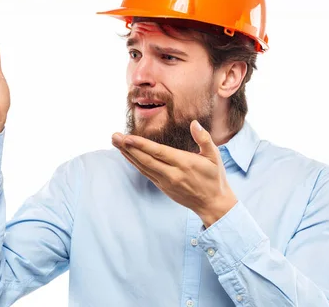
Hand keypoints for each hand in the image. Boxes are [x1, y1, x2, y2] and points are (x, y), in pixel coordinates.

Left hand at [111, 120, 237, 227]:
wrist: (213, 204)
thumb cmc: (214, 177)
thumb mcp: (214, 156)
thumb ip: (204, 139)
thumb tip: (194, 123)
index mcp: (184, 164)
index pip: (158, 153)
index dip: (141, 145)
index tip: (127, 138)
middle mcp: (172, 174)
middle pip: (145, 159)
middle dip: (128, 147)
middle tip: (114, 136)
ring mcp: (165, 182)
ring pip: (142, 167)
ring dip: (128, 154)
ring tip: (116, 142)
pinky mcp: (162, 187)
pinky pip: (145, 173)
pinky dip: (135, 163)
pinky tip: (127, 155)